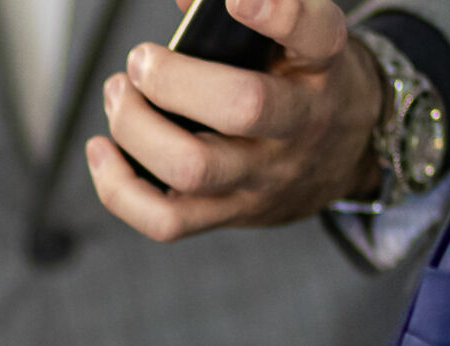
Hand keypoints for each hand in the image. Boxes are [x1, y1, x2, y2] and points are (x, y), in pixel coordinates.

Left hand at [87, 0, 382, 241]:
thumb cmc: (302, 83)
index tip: (236, 0)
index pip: (316, 34)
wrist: (348, 156)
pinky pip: (165, 219)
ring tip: (118, 94)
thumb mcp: (297, 39)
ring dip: (135, 129)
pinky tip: (102, 150)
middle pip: (242, 108)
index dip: (278, 13)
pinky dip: (119, 188)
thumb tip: (185, 2)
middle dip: (172, 81)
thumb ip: (245, 18)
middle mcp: (300, 125)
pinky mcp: (229, 214)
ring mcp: (263, 178)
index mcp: (321, 66)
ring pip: (192, 168)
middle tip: (141, 60)